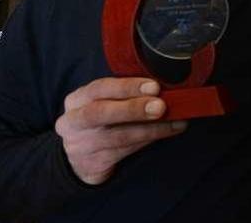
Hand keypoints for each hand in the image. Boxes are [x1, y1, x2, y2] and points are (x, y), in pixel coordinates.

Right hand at [54, 78, 186, 184]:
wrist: (79, 160)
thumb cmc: (100, 122)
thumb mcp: (102, 103)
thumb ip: (124, 94)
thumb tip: (160, 86)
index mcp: (77, 100)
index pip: (99, 88)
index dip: (127, 87)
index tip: (154, 86)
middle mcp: (74, 122)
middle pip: (101, 113)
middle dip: (133, 108)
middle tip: (161, 106)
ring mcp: (82, 145)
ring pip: (118, 136)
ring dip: (151, 128)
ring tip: (176, 121)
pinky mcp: (94, 163)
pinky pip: (126, 151)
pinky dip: (150, 140)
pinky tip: (168, 132)